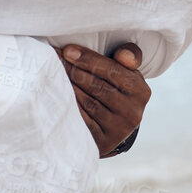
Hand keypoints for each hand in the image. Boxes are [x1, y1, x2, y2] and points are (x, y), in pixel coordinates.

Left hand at [60, 43, 148, 157]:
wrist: (116, 126)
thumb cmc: (117, 89)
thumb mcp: (128, 72)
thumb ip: (129, 56)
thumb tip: (123, 54)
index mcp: (141, 91)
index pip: (112, 71)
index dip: (88, 59)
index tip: (66, 50)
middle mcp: (132, 112)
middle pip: (97, 86)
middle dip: (72, 70)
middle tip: (52, 58)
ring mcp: (118, 129)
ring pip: (87, 102)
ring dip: (66, 85)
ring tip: (50, 72)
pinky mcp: (102, 141)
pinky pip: (81, 119)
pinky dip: (67, 105)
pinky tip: (55, 93)